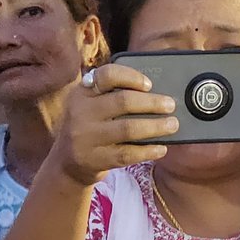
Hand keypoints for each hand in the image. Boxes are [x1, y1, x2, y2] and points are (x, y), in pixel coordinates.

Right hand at [50, 64, 174, 186]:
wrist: (67, 164)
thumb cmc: (91, 127)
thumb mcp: (93, 105)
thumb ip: (115, 94)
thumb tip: (159, 91)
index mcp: (83, 92)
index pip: (107, 75)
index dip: (132, 77)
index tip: (150, 84)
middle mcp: (80, 112)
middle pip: (123, 101)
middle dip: (153, 102)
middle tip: (171, 105)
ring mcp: (85, 137)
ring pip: (128, 128)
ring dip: (156, 126)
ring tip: (172, 124)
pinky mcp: (92, 160)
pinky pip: (127, 154)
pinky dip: (148, 150)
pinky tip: (161, 148)